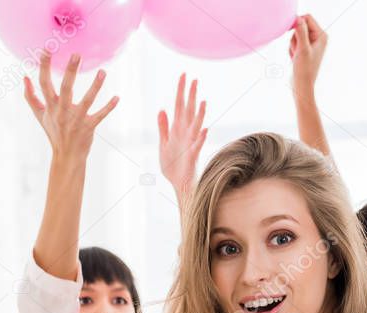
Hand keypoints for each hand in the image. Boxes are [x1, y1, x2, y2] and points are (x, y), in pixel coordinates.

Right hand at [23, 52, 118, 160]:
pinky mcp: (89, 127)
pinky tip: (117, 98)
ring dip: (96, 87)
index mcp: (50, 106)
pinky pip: (100, 115)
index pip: (44, 83)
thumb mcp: (40, 115)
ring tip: (103, 72)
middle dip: (70, 72)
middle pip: (65, 89)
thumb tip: (24, 78)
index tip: (46, 49)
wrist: (66, 156)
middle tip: (76, 54)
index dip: (44, 66)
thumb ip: (31, 96)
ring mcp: (76, 120)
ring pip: (87, 101)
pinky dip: (109, 107)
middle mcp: (62, 112)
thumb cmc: (54, 132)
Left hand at [158, 73, 207, 198]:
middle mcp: (186, 133)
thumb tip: (162, 109)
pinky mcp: (192, 156)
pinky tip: (204, 130)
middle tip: (194, 79)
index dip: (181, 91)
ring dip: (199, 114)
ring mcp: (190, 144)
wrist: (178, 183)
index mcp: (178, 129)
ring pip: (195, 126)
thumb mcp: (164, 143)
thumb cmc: (172, 165)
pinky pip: (197, 146)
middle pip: (188, 111)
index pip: (179, 106)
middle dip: (190, 96)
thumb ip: (163, 127)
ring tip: (202, 101)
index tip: (183, 75)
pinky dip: (201, 138)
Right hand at [289, 14, 327, 93]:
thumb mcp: (302, 49)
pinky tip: (295, 59)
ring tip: (296, 56)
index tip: (289, 30)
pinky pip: (294, 42)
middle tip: (297, 50)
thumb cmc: (305, 70)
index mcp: (322, 35)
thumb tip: (297, 18)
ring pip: (295, 35)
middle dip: (295, 37)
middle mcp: (318, 38)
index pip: (307, 18)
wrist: (302, 85)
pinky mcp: (304, 49)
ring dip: (293, 45)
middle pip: (300, 26)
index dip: (297, 22)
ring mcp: (311, 43)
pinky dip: (292, 50)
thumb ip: (301, 33)